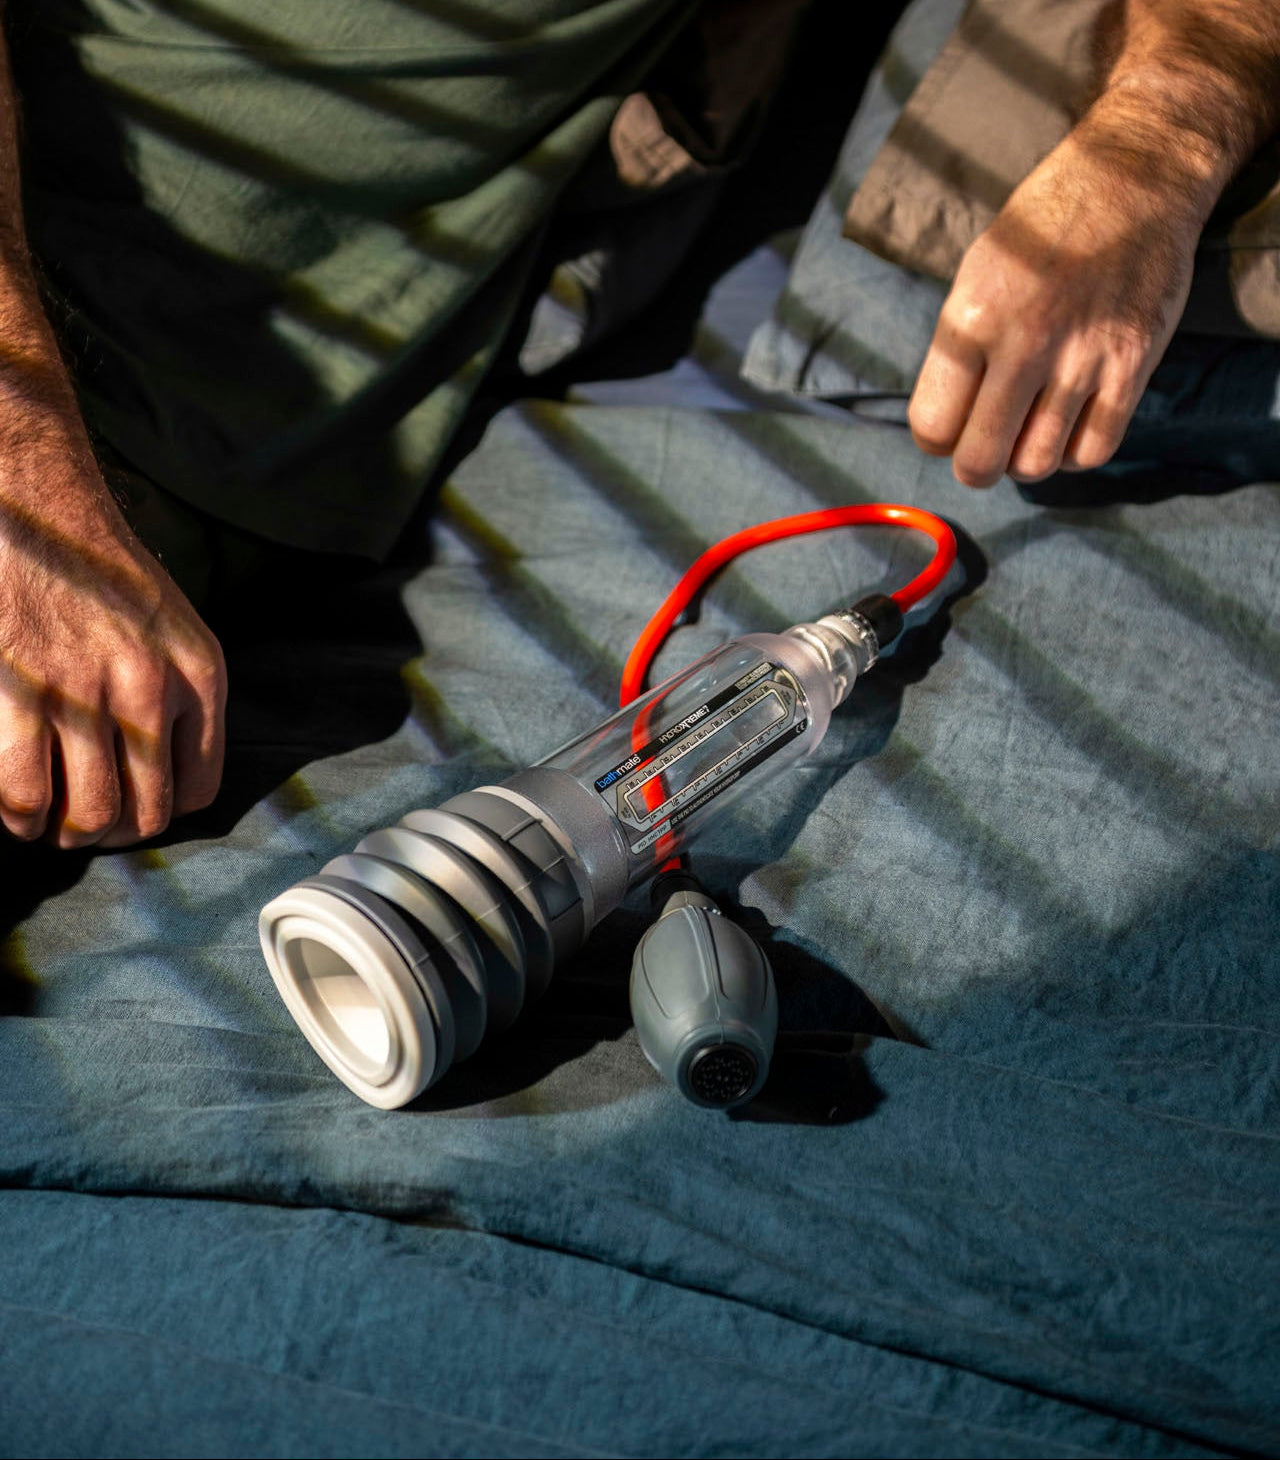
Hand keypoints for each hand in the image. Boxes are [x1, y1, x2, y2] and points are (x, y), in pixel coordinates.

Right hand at [0, 404, 225, 847]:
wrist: (42, 510)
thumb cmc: (104, 575)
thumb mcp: (176, 630)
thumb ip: (182, 699)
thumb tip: (165, 778)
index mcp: (200, 676)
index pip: (199, 789)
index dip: (162, 813)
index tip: (134, 810)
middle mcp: (153, 690)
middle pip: (144, 813)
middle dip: (112, 835)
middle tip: (86, 828)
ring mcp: (87, 693)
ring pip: (86, 814)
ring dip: (65, 834)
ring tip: (49, 827)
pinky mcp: (23, 690)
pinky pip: (24, 791)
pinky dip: (19, 818)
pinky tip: (17, 813)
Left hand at [907, 127, 1203, 486]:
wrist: (1132, 179)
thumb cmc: (1042, 229)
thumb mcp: (975, 276)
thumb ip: (959, 350)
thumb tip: (946, 424)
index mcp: (971, 319)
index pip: (933, 426)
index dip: (937, 440)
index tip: (950, 430)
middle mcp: (1024, 343)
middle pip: (981, 460)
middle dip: (976, 466)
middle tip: (985, 449)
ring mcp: (1082, 357)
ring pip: (1037, 464)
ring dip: (1025, 462)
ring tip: (1028, 431)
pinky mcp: (1132, 364)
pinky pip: (1094, 449)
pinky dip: (1075, 452)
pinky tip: (1069, 425)